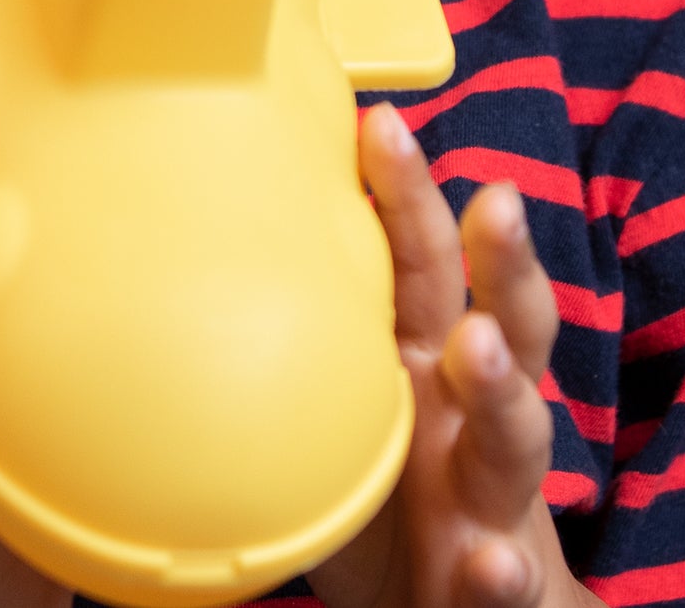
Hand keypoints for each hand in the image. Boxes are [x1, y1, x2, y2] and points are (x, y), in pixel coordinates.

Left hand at [312, 105, 600, 607]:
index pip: (428, 266)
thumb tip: (166, 266)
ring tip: (481, 346)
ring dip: (505, 389)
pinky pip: (506, 575)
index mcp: (427, 364)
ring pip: (517, 436)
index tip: (380, 123)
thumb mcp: (342, 409)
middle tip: (495, 200)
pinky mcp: (499, 583)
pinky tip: (492, 559)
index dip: (412, 198)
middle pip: (505, 322)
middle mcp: (471, 414)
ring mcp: (494, 496)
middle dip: (503, 260)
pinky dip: (503, 569)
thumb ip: (300, 343)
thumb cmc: (389, 500)